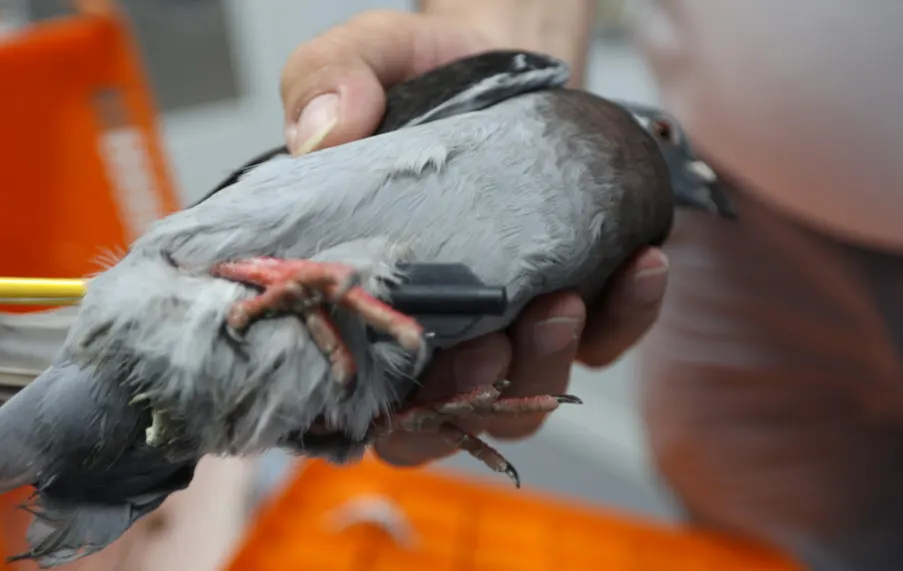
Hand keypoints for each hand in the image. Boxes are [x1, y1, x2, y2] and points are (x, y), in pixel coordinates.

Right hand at [279, 10, 669, 465]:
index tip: (418, 365)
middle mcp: (433, 326)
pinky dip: (629, 315)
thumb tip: (321, 136)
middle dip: (475, 399)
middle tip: (494, 345)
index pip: (366, 393)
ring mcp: (507, 321)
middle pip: (450, 416)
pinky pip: (609, 338)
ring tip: (565, 299)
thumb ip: (326, 83)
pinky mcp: (577, 302)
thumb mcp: (361, 58)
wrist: (496, 57)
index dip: (392, 412)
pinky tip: (639, 264)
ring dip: (546, 366)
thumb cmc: (418, 74)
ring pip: (526, 397)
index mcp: (364, 294)